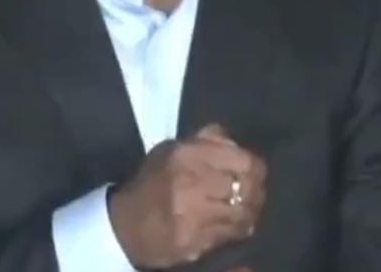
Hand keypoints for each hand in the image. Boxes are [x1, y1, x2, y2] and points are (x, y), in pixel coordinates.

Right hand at [109, 123, 267, 267]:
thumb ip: (203, 142)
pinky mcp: (197, 240)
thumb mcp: (169, 152)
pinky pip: (233, 232)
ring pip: (244, 212)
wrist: (125, 224)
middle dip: (255, 190)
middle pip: (247, 186)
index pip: (243, 161)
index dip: (254, 167)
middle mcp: (192, 183)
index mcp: (185, 156)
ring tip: (245, 208)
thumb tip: (232, 140)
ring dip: (249, 210)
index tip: (253, 171)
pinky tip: (235, 223)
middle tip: (252, 192)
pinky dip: (239, 227)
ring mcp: (195, 214)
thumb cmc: (151, 183)